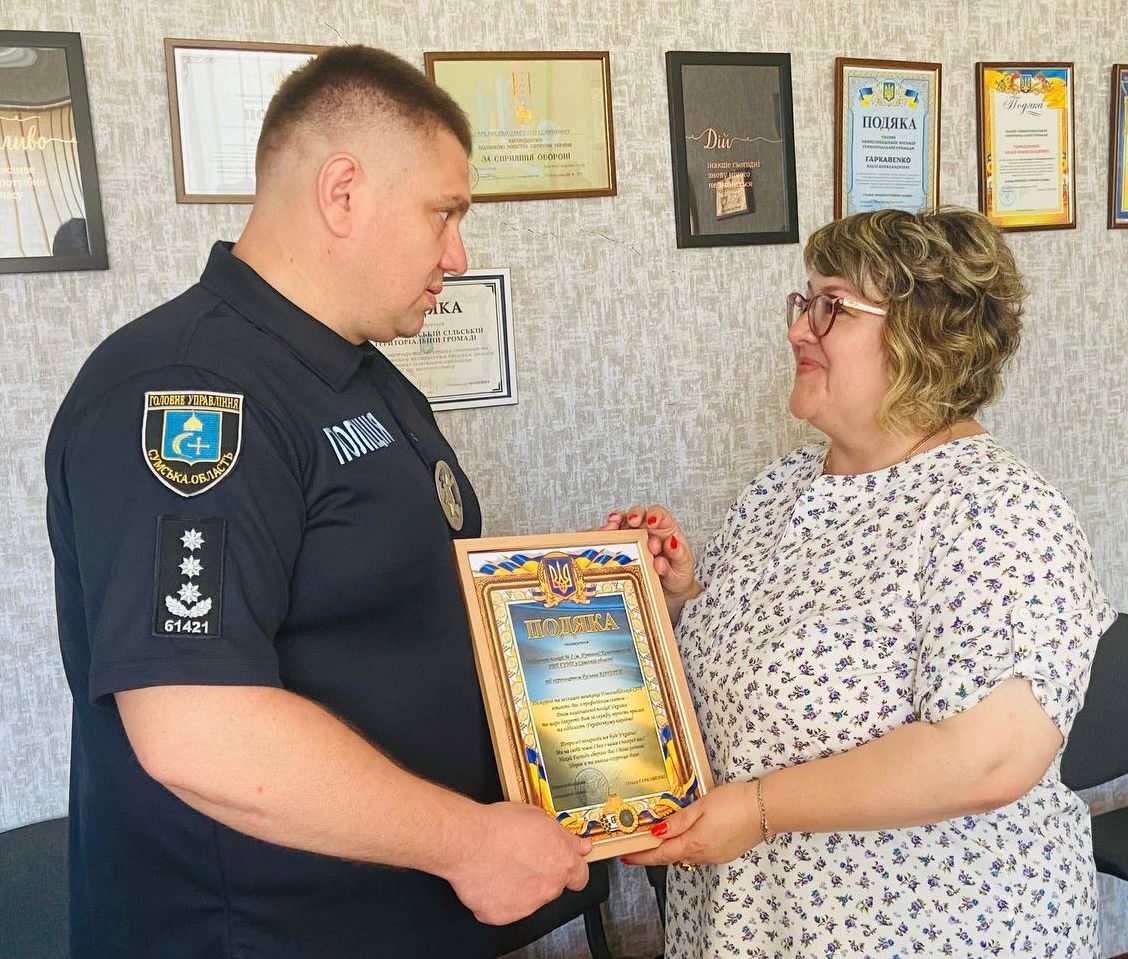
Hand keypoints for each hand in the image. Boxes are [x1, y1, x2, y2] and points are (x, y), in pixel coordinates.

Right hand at [443, 801, 591, 924]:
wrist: (470, 841)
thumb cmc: (500, 827)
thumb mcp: (540, 818)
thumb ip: (564, 837)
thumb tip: (578, 844)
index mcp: (562, 863)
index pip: (580, 876)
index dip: (570, 869)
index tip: (562, 864)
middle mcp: (548, 888)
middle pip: (552, 886)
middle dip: (540, 875)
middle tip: (522, 859)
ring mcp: (526, 905)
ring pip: (527, 899)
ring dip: (519, 886)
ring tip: (501, 865)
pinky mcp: (502, 915)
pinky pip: (502, 908)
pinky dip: (497, 897)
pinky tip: (489, 878)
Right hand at [602, 505, 700, 611]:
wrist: (669, 590)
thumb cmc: (678, 573)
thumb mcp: (683, 566)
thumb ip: (678, 554)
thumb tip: (671, 543)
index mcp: (666, 529)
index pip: (660, 515)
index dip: (654, 515)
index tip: (651, 522)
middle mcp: (648, 530)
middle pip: (638, 514)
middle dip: (634, 515)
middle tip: (632, 522)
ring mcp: (633, 538)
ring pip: (622, 523)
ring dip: (617, 524)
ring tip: (612, 527)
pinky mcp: (621, 548)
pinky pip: (612, 538)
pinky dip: (606, 535)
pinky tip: (604, 535)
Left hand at [619, 782, 763, 866]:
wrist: (766, 809)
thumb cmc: (734, 802)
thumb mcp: (702, 805)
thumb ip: (679, 820)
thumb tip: (656, 832)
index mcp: (694, 843)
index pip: (660, 855)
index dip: (641, 857)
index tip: (626, 857)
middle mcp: (703, 855)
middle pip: (671, 858)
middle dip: (654, 853)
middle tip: (638, 845)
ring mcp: (715, 857)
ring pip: (686, 857)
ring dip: (671, 850)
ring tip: (659, 839)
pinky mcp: (725, 853)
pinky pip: (700, 855)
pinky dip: (688, 848)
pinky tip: (687, 837)